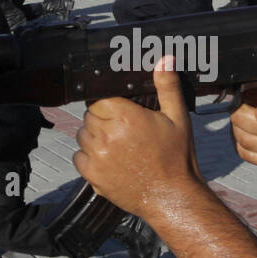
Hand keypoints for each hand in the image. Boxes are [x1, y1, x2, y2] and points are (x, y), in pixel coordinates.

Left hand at [73, 57, 202, 217]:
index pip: (99, 99)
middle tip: (123, 131)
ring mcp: (97, 156)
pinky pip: (78, 158)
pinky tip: (108, 160)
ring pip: (82, 136)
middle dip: (102, 120)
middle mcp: (107, 134)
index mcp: (125, 116)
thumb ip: (167, 87)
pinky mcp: (93, 176)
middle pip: (90, 116)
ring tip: (116, 146)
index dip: (109, 105)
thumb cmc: (177, 159)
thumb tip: (165, 60)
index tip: (120, 113)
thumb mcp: (178, 118)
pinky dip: (88, 158)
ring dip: (94, 138)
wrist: (173, 197)